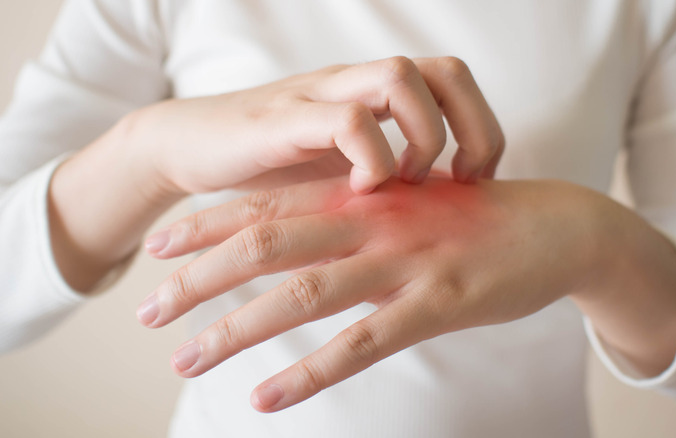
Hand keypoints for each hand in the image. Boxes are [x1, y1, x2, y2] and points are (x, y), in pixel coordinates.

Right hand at [129, 56, 503, 195]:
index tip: (475, 180)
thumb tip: (449, 210)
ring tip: (406, 183)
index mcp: (374, 94)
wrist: (191, 149)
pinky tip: (361, 192)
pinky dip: (370, 158)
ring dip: (421, 137)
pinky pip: (348, 120)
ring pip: (400, 78)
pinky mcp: (284, 119)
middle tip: (460, 180)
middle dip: (470, 127)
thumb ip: (391, 179)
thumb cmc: (273, 167)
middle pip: (443, 70)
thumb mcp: (344, 172)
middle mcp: (354, 83)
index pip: (454, 80)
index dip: (482, 126)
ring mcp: (320, 96)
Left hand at [139, 176, 627, 410]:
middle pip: (266, 245)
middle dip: (199, 278)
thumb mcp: (409, 204)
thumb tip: (304, 244)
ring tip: (185, 358)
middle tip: (147, 310)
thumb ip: (357, 218)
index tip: (158, 247)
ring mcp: (404, 262)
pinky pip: (362, 343)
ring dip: (236, 329)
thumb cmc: (474, 218)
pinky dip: (309, 372)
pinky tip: (266, 397)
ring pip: (302, 295)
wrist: (557, 226)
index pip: (268, 203)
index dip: (207, 224)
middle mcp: (373, 221)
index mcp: (364, 194)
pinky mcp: (437, 302)